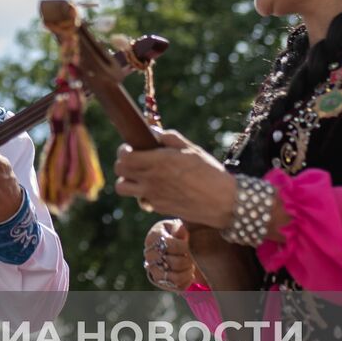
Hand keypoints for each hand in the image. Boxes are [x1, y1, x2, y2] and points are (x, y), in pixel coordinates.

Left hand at [113, 130, 236, 227]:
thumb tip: (154, 132)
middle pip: (119, 170)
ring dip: (127, 181)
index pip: (124, 156)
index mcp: (158, 161)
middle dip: (123, 163)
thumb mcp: (192, 149)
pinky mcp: (158, 208)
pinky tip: (156, 190)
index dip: (124, 150)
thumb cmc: (210, 172)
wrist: (222, 202)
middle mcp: (151, 178)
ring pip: (122, 188)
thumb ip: (170, 138)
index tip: (131, 148)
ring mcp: (152, 195)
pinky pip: (140, 200)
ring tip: (141, 177)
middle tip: (135, 160)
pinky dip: (143, 195)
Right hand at [143, 219, 204, 291]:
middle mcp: (149, 254)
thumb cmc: (178, 233)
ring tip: (191, 266)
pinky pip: (175, 286)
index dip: (184, 247)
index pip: (169, 245)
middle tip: (193, 256)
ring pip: (174, 277)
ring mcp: (152, 268)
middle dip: (188, 261)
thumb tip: (179, 233)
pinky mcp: (158, 280)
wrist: (172, 243)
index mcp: (153, 236)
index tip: (189, 245)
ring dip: (187, 273)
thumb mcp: (179, 226)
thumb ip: (180, 228)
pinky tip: (189, 274)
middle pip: (174, 263)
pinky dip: (186, 282)